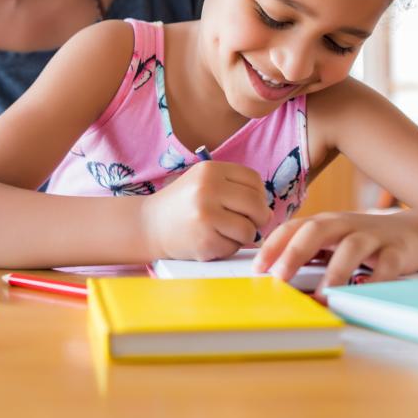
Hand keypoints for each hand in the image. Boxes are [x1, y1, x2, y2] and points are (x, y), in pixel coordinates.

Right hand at [140, 160, 269, 260]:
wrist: (148, 225)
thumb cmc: (183, 204)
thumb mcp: (204, 182)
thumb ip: (236, 189)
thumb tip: (269, 213)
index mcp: (210, 170)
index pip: (254, 181)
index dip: (259, 196)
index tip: (250, 206)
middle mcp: (208, 189)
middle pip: (256, 205)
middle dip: (259, 218)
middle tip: (249, 224)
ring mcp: (206, 215)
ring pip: (249, 230)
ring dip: (243, 236)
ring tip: (225, 232)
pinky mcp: (204, 240)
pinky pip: (234, 247)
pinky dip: (228, 248)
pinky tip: (212, 241)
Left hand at [254, 211, 417, 293]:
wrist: (413, 232)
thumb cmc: (362, 241)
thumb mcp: (332, 242)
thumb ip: (307, 254)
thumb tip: (272, 278)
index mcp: (325, 222)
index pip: (293, 228)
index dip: (273, 245)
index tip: (257, 268)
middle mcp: (346, 225)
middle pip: (317, 230)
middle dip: (295, 252)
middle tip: (280, 277)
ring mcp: (373, 237)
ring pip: (351, 248)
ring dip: (334, 272)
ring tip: (323, 295)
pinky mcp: (398, 251)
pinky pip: (386, 265)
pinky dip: (375, 280)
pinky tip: (362, 294)